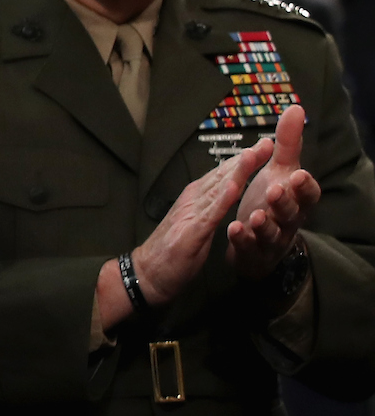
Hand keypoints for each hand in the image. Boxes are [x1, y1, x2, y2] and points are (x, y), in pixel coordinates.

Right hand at [94, 142, 272, 332]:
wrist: (148, 273)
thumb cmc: (172, 252)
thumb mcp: (196, 225)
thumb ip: (209, 208)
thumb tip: (224, 193)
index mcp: (196, 198)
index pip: (222, 175)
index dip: (243, 160)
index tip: (263, 146)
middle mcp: (193, 200)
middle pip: (222, 175)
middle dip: (245, 159)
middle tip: (267, 142)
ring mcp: (191, 214)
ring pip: (217, 188)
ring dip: (236, 171)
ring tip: (254, 155)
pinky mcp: (191, 232)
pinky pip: (210, 213)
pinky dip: (222, 199)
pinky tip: (235, 188)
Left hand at [229, 105, 320, 278]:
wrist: (258, 240)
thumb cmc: (272, 201)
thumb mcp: (280, 171)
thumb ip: (287, 144)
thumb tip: (295, 108)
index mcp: (297, 199)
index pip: (308, 193)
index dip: (304, 186)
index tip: (298, 173)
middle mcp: (288, 220)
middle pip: (292, 213)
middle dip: (284, 201)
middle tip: (275, 189)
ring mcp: (271, 238)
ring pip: (272, 234)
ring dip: (265, 224)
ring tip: (255, 215)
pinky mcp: (253, 252)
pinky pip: (248, 247)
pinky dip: (242, 239)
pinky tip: (233, 229)